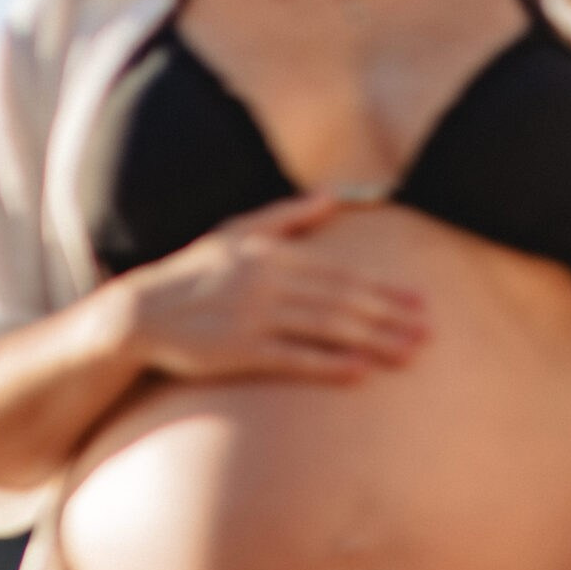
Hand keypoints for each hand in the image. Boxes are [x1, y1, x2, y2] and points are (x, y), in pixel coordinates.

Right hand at [120, 192, 428, 382]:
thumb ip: (287, 215)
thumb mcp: (236, 232)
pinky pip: (292, 359)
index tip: (421, 302)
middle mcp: (267, 282)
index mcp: (272, 254)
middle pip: (343, 301)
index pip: (342, 273)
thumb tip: (333, 196)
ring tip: (408, 355)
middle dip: (391, 318)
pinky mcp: (238, 352)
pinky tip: (359, 372)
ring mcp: (253, 317)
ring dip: (372, 342)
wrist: (140, 312)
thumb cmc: (194, 272)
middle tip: (429, 333)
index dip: (385, 289)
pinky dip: (327, 364)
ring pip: (326, 328)